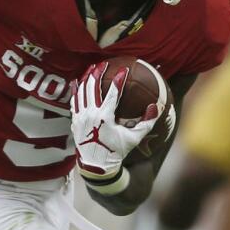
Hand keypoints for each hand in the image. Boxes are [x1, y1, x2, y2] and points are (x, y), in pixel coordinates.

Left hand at [70, 62, 158, 183]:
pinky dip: (76, 90)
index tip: (125, 69)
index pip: (112, 93)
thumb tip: (156, 106)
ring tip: (91, 68)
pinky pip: (74, 101)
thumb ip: (146, 122)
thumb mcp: (134, 138)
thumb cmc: (117, 151)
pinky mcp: (75, 121)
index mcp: (105, 118)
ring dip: (86, 78)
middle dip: (98, 73)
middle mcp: (90, 115)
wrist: (96, 166)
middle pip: (92, 88)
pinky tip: (77, 82)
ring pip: (81, 92)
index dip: (119, 80)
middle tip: (104, 63)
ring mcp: (80, 117)